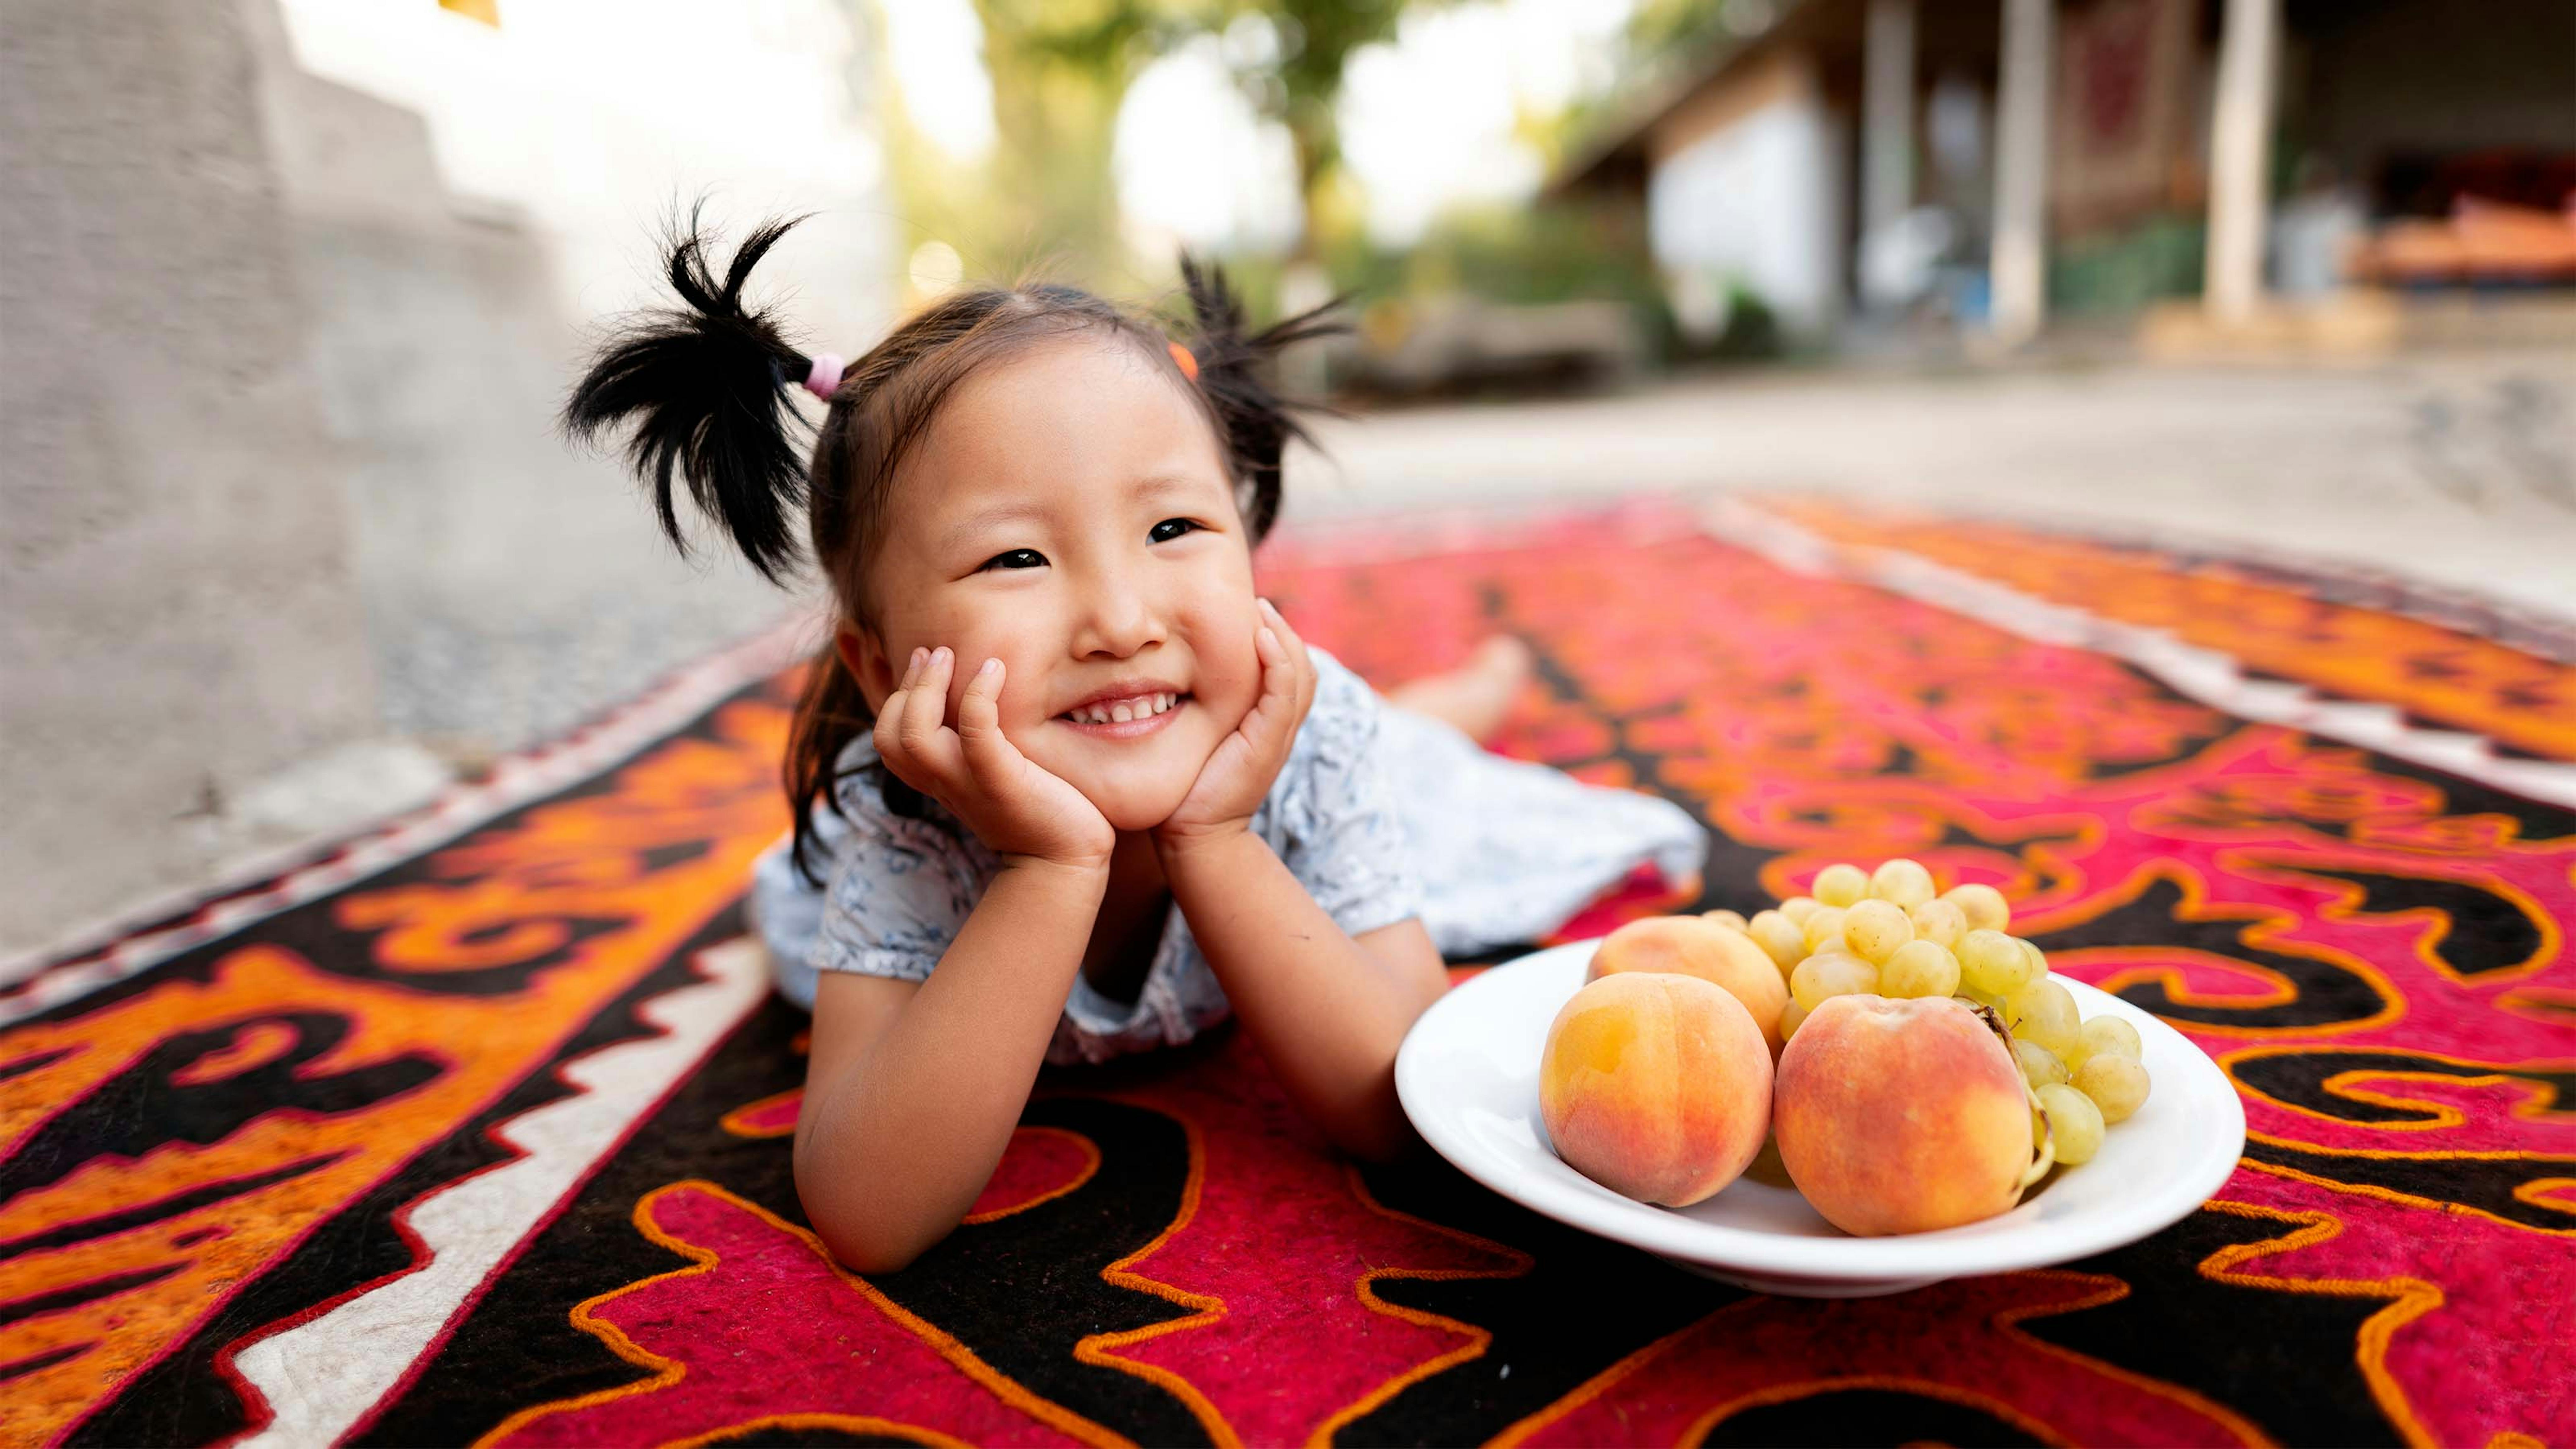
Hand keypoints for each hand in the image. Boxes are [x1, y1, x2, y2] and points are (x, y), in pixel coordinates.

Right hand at [875, 647, 1114, 873]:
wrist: (1066, 859)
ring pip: (914, 736)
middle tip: (935, 652)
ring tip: (950, 655)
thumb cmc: (1038, 808)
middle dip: (906, 686)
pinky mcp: (1002, 783)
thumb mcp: (996, 771)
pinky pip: (975, 733)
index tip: (923, 663)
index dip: (896, 697)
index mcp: (939, 780)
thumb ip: (976, 744)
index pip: (888, 740)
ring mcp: (969, 784)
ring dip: (926, 687)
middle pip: (888, 736)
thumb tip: (973, 703)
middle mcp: (944, 783)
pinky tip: (996, 670)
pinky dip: (978, 696)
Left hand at [1156, 599, 1315, 856]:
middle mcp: (1279, 725)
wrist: (1194, 835)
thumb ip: (1204, 706)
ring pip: (1299, 673)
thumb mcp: (1199, 736)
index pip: (1289, 669)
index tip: (1250, 610)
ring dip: (1283, 636)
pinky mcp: (1268, 741)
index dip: (1277, 637)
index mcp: (1268, 722)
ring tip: (1261, 609)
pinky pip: (1284, 692)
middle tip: (1256, 601)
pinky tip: (1262, 637)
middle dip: (1282, 629)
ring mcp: (1278, 734)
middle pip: (1302, 664)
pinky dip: (1279, 661)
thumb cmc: (1188, 785)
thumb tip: (1176, 672)